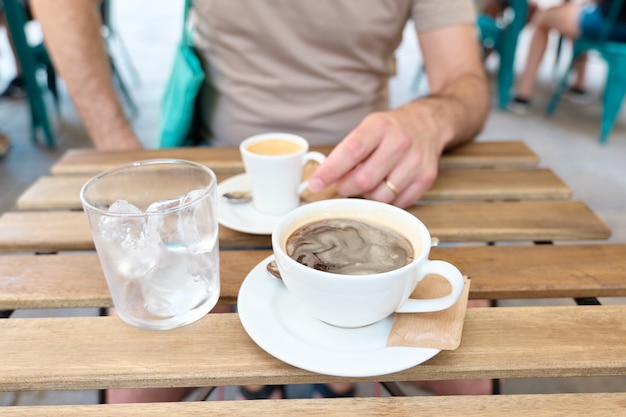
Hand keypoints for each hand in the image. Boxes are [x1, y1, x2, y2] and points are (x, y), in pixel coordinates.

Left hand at [308, 106, 444, 207]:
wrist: (428, 124)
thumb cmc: (390, 130)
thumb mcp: (366, 128)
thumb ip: (347, 152)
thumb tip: (323, 180)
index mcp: (379, 126)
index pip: (351, 152)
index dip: (330, 171)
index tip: (315, 184)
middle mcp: (400, 142)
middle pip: (364, 180)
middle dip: (347, 188)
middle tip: (343, 185)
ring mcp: (416, 161)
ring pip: (381, 196)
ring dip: (368, 195)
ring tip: (369, 182)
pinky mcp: (426, 177)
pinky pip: (398, 203)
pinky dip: (387, 200)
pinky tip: (386, 186)